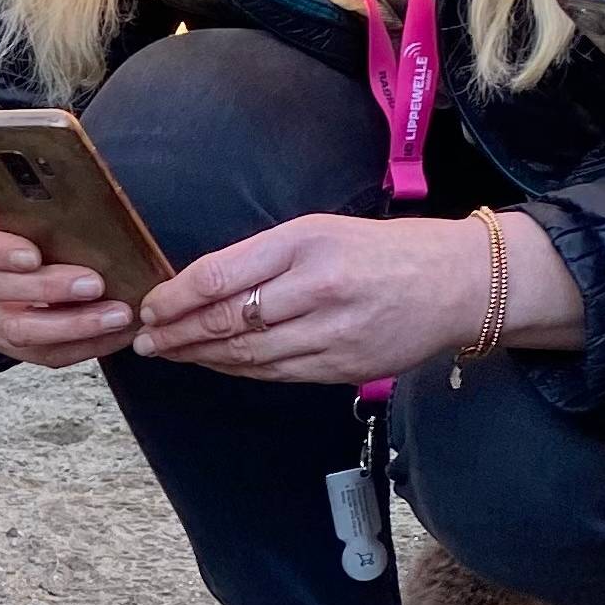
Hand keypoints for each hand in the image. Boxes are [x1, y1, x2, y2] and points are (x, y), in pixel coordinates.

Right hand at [0, 204, 136, 366]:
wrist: (41, 245)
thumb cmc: (43, 218)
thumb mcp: (41, 200)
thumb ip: (54, 202)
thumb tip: (97, 203)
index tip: (33, 255)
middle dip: (48, 289)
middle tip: (94, 284)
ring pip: (19, 329)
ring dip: (74, 325)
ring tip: (117, 315)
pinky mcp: (13, 343)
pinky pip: (45, 353)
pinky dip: (86, 345)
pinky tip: (117, 333)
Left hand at [133, 214, 489, 382]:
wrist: (458, 283)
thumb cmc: (381, 251)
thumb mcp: (319, 231)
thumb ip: (261, 258)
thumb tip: (197, 286)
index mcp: (306, 244)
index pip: (220, 275)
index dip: (175, 297)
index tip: (150, 307)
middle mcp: (317, 289)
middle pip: (226, 320)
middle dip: (177, 333)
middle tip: (146, 340)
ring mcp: (332, 333)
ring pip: (246, 354)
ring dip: (200, 356)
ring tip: (170, 353)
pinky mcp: (343, 367)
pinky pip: (274, 373)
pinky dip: (237, 369)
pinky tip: (214, 363)